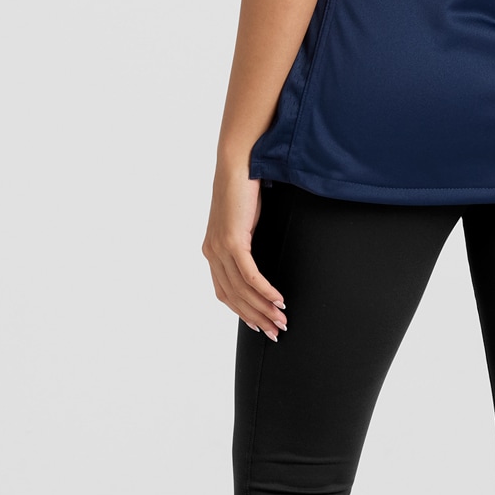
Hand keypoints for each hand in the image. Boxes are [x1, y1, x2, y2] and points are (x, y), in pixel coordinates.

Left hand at [202, 164, 286, 340]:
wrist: (239, 162)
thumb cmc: (245, 189)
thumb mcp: (245, 223)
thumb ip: (247, 244)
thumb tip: (262, 261)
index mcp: (213, 251)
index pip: (226, 293)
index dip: (243, 312)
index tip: (261, 325)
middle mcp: (212, 252)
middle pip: (233, 297)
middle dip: (256, 317)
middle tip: (277, 331)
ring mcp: (220, 248)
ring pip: (242, 290)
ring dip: (264, 308)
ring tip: (282, 319)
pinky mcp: (232, 241)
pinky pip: (249, 275)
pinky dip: (264, 291)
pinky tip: (279, 300)